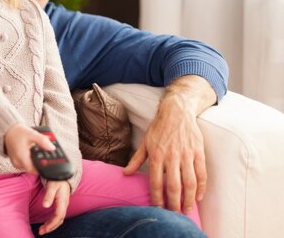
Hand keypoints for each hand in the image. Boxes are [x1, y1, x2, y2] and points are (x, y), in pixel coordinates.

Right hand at [4, 123, 54, 173]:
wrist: (8, 131)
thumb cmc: (18, 132)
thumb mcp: (32, 134)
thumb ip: (42, 141)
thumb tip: (52, 148)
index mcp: (21, 157)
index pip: (34, 170)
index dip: (42, 169)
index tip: (48, 163)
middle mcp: (17, 162)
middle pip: (32, 169)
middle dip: (40, 164)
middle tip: (45, 156)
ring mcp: (16, 163)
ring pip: (29, 168)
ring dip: (34, 163)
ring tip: (38, 153)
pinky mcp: (15, 162)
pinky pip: (25, 165)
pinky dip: (30, 161)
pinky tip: (32, 154)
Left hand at [38, 181, 69, 234]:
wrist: (63, 176)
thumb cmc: (57, 180)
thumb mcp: (52, 186)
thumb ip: (49, 195)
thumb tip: (45, 206)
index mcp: (63, 202)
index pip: (59, 216)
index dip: (52, 223)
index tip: (45, 228)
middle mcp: (64, 206)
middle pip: (59, 220)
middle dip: (51, 227)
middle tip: (41, 232)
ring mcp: (63, 206)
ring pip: (58, 219)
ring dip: (51, 226)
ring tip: (42, 230)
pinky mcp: (60, 206)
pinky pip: (57, 217)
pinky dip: (52, 222)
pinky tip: (47, 224)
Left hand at [123, 75, 215, 214]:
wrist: (176, 112)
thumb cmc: (159, 128)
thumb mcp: (145, 142)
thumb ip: (136, 159)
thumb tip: (125, 174)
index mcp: (156, 155)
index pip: (156, 182)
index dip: (157, 198)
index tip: (158, 209)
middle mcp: (171, 157)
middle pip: (174, 186)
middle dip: (174, 204)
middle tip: (174, 215)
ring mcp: (187, 155)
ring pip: (189, 183)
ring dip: (189, 199)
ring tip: (187, 210)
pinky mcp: (198, 152)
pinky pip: (201, 174)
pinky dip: (201, 187)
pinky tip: (198, 197)